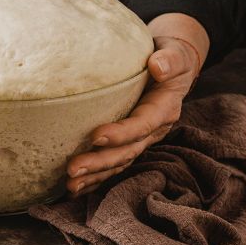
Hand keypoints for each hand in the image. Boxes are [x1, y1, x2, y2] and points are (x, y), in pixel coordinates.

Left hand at [66, 14, 208, 196]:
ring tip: (70, 185)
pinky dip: (95, 179)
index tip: (95, 136)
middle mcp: (152, 131)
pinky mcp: (129, 145)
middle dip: (99, 163)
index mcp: (163, 110)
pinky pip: (112, 166)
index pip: (141, 125)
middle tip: (72, 169)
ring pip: (117, 164)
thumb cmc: (170, 58)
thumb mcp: (175, 55)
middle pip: (126, 152)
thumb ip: (171, 60)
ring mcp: (141, 141)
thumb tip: (158, 66)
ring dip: (94, 177)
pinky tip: (75, 189)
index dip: (120, 133)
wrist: (171, 66)